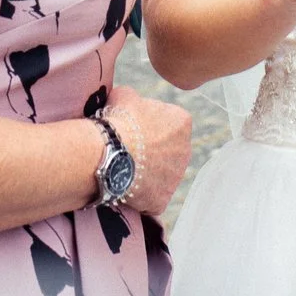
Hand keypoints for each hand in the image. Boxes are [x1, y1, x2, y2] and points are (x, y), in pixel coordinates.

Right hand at [104, 84, 192, 216]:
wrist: (110, 153)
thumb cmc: (119, 120)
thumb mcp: (125, 95)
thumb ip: (134, 98)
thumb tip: (129, 101)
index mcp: (182, 122)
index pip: (169, 123)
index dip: (148, 125)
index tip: (133, 128)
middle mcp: (186, 150)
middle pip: (168, 150)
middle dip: (152, 151)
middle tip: (128, 150)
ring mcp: (175, 178)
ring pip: (161, 175)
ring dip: (147, 173)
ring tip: (123, 169)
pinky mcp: (162, 200)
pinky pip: (151, 197)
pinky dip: (140, 195)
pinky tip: (124, 188)